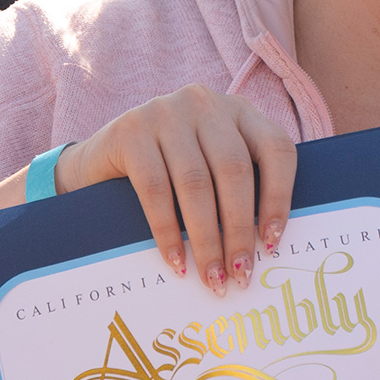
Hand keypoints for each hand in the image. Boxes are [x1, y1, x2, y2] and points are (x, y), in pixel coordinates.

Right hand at [55, 83, 296, 285]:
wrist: (99, 161)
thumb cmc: (168, 173)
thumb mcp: (209, 167)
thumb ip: (236, 189)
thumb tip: (266, 248)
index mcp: (237, 110)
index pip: (275, 149)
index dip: (279, 197)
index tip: (272, 243)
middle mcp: (204, 103)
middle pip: (234, 170)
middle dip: (239, 229)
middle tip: (240, 274)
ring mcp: (165, 112)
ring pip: (196, 183)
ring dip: (206, 239)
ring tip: (212, 276)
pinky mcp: (130, 131)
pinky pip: (155, 189)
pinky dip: (168, 232)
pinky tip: (177, 261)